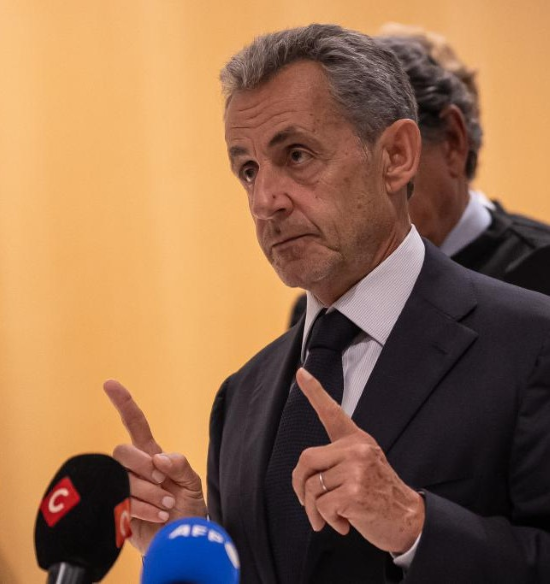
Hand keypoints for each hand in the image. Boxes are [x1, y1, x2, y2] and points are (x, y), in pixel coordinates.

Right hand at [104, 380, 206, 554]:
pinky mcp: (116, 509)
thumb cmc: (187, 510)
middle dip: (143, 467)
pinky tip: (157, 516)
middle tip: (163, 485)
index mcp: (152, 455)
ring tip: (166, 506)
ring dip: (148, 493)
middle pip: (122, 451)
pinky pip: (120, 501)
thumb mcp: (193, 484)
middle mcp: (135, 468)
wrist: (180, 542)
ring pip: (121, 477)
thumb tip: (159, 459)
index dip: (124, 403)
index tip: (109, 383)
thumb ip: (181, 466)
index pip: (136, 424)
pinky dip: (142, 509)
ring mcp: (123, 487)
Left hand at [292, 368, 423, 554]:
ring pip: (311, 487)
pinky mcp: (354, 492)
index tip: (301, 373)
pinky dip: (327, 520)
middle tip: (306, 503)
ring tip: (333, 517)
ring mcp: (356, 469)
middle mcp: (356, 449)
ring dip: (314, 510)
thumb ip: (336, 462)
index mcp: (357, 439)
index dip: (314, 391)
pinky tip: (344, 523)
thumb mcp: (363, 466)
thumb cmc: (380, 495)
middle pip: (306, 460)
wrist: (409, 519)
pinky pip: (321, 506)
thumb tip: (304, 477)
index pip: (332, 412)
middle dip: (300, 485)